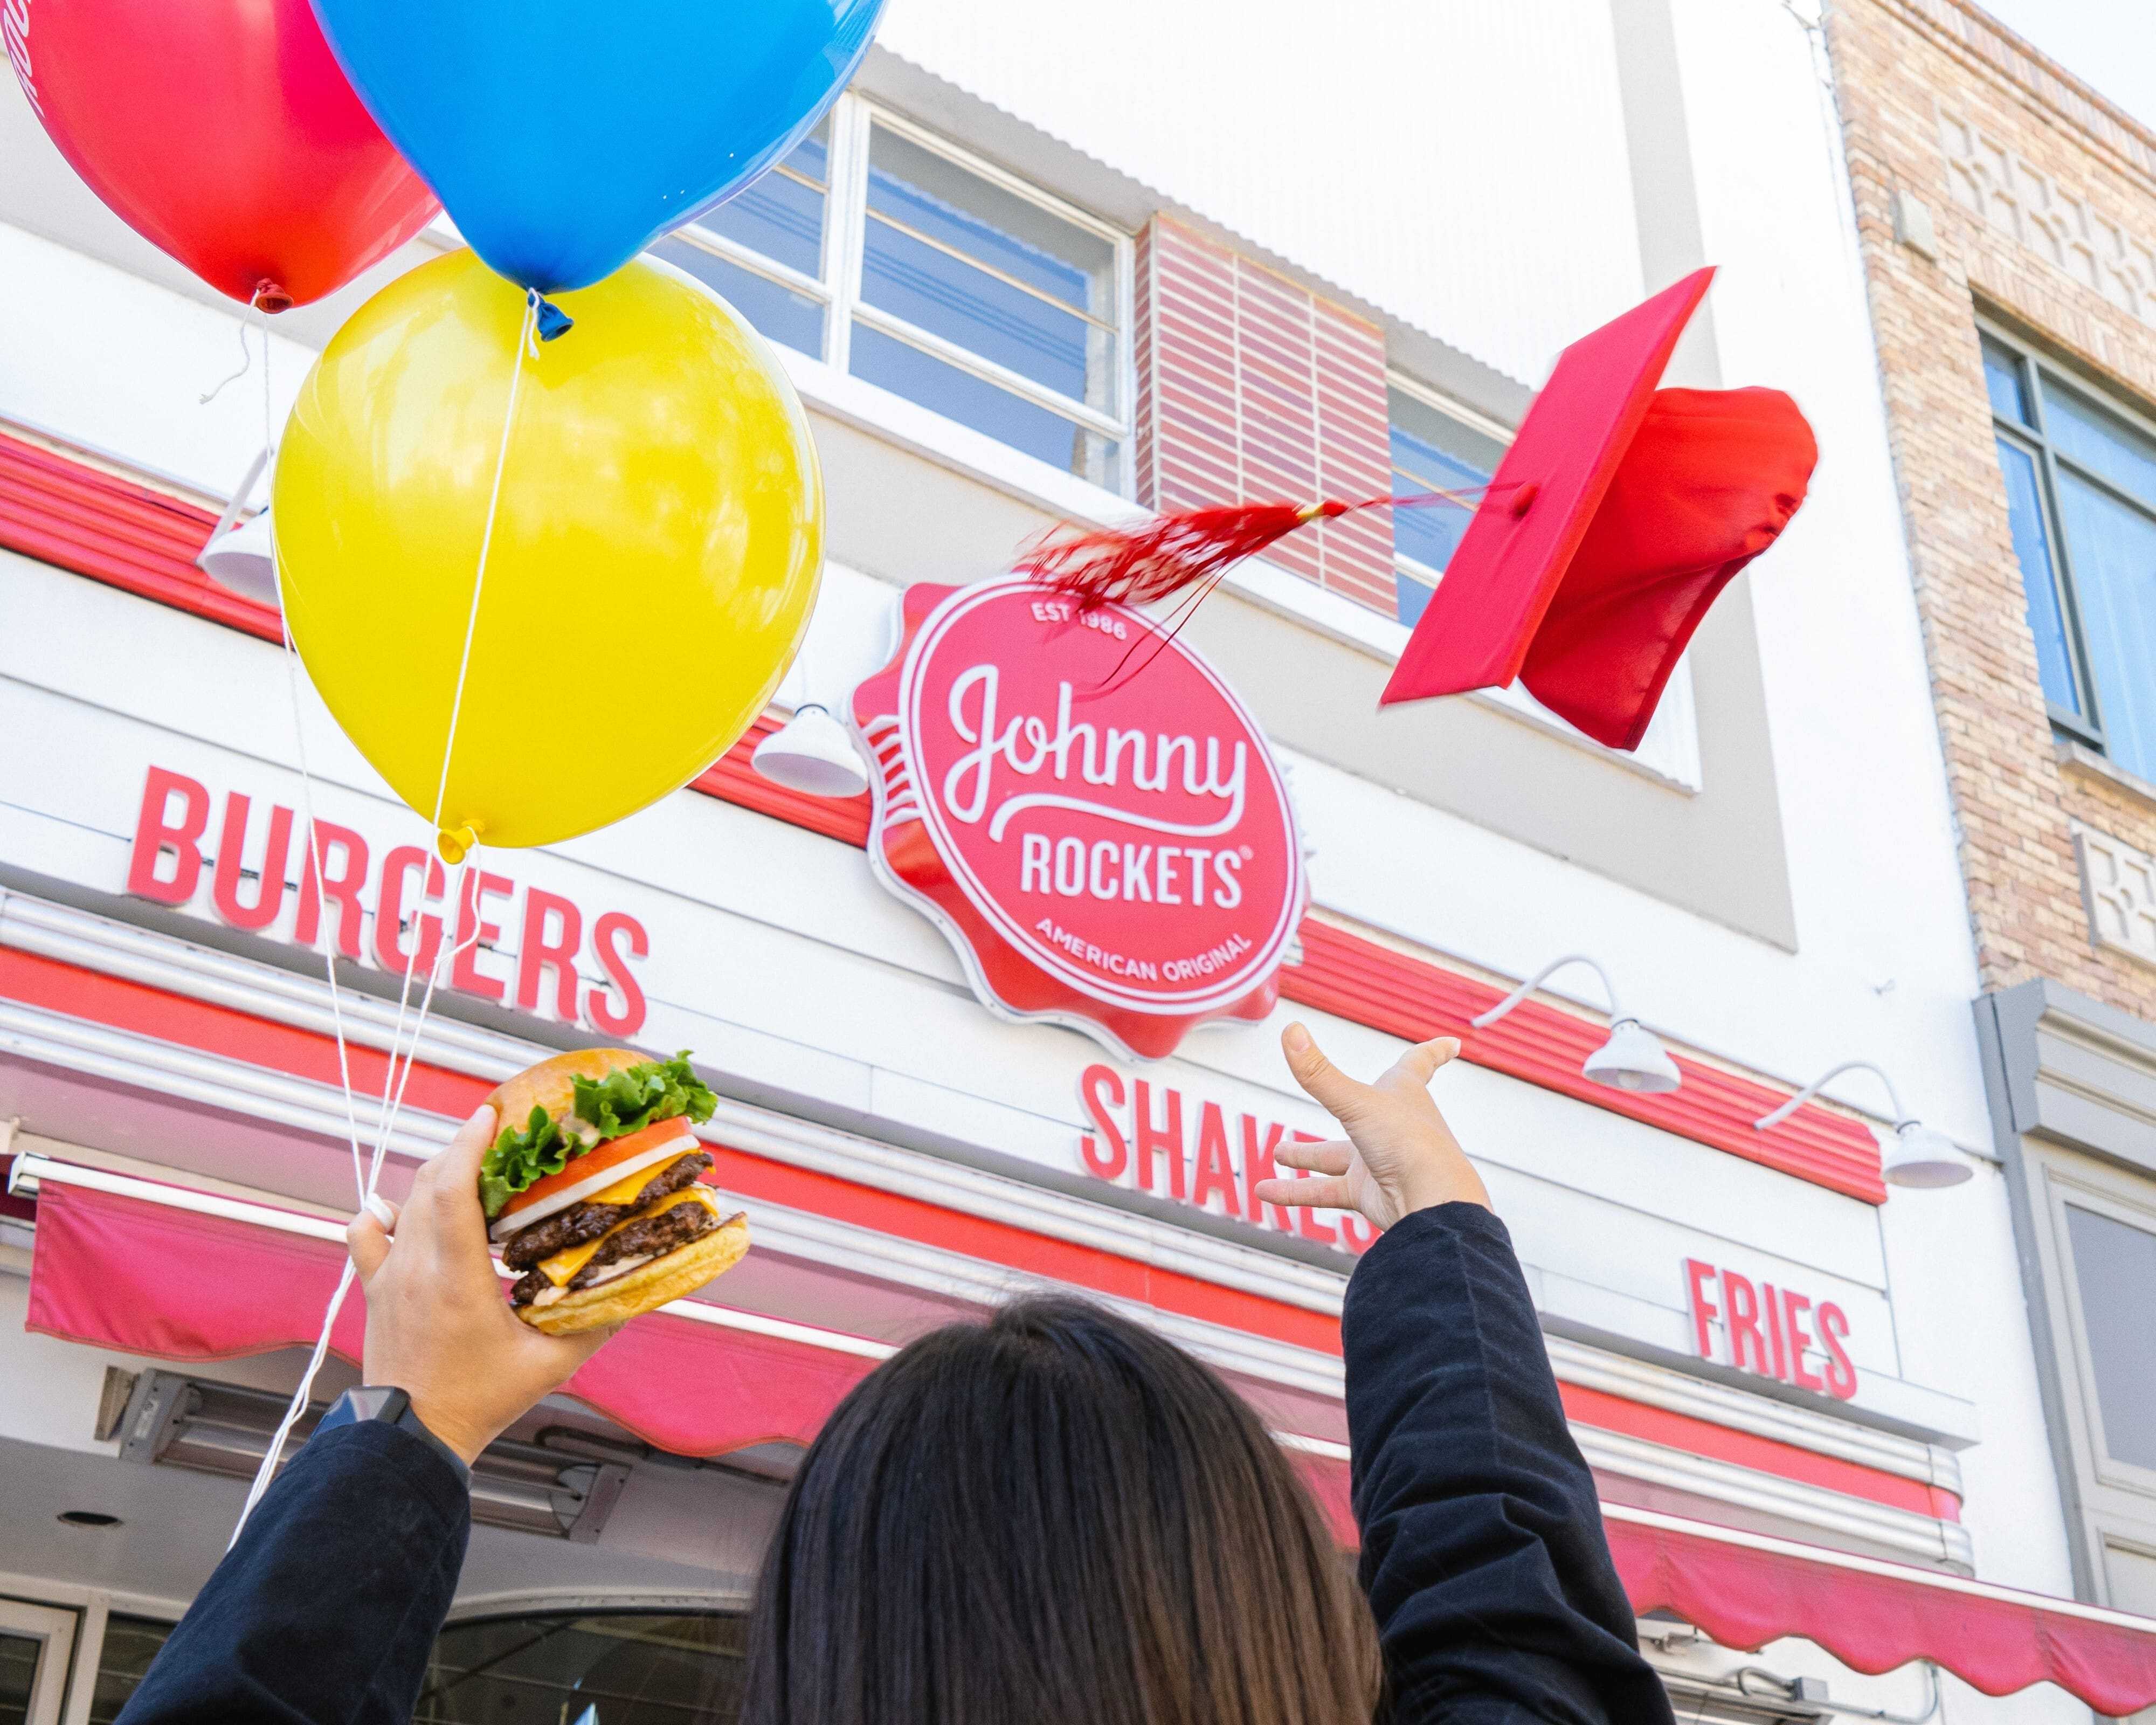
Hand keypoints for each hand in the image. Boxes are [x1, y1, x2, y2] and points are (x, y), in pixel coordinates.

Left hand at [346, 1102, 616, 1463]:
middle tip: (498, 1134)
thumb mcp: (550, 1364)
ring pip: (404, 1201)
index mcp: (456, 1279)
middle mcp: (415, 1269)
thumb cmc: (477, 1403)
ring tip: (471, 1165)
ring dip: (437, 1175)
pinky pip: (367, 1234)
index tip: (490, 1115)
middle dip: (462, 1148)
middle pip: (429, 1183)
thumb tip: (636, 1292)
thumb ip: (595, 1326)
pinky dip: (387, 1211)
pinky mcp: (375, 1290)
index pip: (452, 1191)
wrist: (410, 1438)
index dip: (469, 1145)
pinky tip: (405, 1209)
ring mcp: (388, 1277)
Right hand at [1253, 1021, 1490, 1231]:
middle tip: (1322, 1093)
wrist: (1430, 1204)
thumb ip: (1318, 1074)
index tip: (1452, 1044)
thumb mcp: (1356, 1102)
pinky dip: (1295, 1191)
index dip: (1434, 1050)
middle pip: (1364, 1109)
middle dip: (1340, 1102)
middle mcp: (1392, 1125)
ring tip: (1278, 1152)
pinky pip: (1325, 1190)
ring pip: (1335, 1156)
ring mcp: (1379, 1161)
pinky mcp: (1368, 1192)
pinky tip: (1266, 1191)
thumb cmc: (1409, 1144)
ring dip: (1305, 1155)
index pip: (1420, 1063)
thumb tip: (1290, 1030)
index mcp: (1403, 1093)